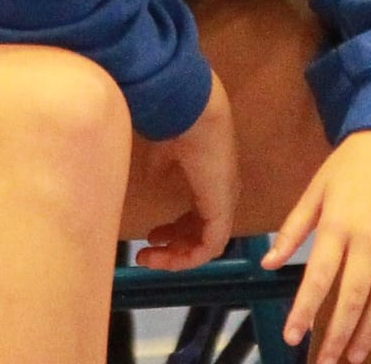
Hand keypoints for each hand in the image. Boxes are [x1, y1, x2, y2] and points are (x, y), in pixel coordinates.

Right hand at [137, 71, 239, 270]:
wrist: (194, 113)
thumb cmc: (179, 125)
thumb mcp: (165, 153)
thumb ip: (162, 170)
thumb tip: (154, 181)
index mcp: (211, 180)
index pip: (199, 216)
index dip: (175, 231)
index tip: (150, 236)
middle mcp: (222, 193)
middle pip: (203, 233)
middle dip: (173, 248)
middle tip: (146, 253)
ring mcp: (225, 201)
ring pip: (208, 245)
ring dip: (177, 256)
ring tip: (148, 256)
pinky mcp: (222, 208)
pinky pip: (211, 246)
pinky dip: (188, 258)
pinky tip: (163, 253)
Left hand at [262, 129, 370, 363]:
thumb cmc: (350, 164)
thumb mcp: (315, 190)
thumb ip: (292, 229)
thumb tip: (268, 263)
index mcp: (338, 225)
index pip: (318, 278)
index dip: (305, 311)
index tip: (293, 337)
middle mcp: (369, 238)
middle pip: (354, 297)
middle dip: (337, 335)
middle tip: (325, 362)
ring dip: (369, 332)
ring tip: (353, 356)